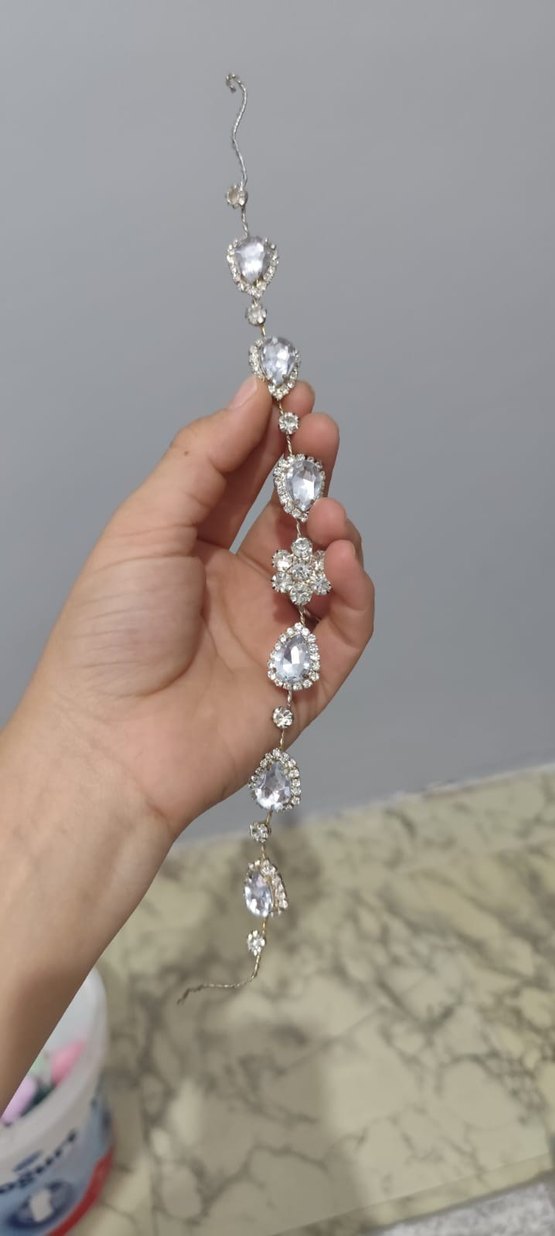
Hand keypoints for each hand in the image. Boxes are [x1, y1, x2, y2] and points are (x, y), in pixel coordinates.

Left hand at [19, 376, 373, 839]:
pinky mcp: (306, 677)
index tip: (292, 393)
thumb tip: (249, 395)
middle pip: (292, 513)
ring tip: (319, 511)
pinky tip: (341, 557)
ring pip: (328, 563)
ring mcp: (273, 629)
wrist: (111, 743)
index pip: (243, 478)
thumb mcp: (146, 527)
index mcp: (191, 548)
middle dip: (309, 469)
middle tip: (320, 433)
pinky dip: (354, 586)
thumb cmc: (109, 637)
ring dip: (332, 526)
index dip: (269, 434)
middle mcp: (236, 584)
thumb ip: (203, 460)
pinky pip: (347, 624)